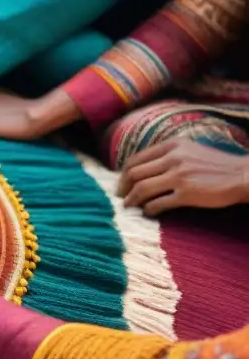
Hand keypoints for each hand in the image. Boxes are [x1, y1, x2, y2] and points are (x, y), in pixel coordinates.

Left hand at [118, 139, 248, 215]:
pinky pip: (158, 203)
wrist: (243, 175)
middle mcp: (173, 158)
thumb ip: (168, 154)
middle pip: (135, 173)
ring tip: (129, 206)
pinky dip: (149, 209)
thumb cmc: (217, 165)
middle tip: (121, 197)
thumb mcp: (190, 150)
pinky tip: (148, 212)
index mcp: (172, 145)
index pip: (136, 159)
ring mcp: (179, 176)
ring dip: (131, 199)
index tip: (121, 183)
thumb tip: (143, 168)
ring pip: (142, 188)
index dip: (124, 173)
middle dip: (123, 187)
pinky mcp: (187, 194)